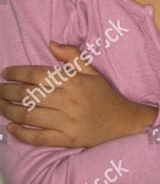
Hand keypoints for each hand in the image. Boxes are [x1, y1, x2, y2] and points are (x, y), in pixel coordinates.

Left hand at [0, 41, 156, 147]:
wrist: (123, 122)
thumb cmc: (105, 95)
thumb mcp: (92, 71)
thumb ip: (72, 56)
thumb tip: (51, 44)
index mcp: (73, 81)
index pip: (38, 74)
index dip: (17, 73)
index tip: (6, 73)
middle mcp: (68, 100)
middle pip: (29, 94)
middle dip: (8, 91)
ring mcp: (66, 121)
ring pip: (30, 115)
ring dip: (10, 110)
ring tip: (0, 105)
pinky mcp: (66, 139)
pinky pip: (39, 137)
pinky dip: (23, 133)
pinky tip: (12, 127)